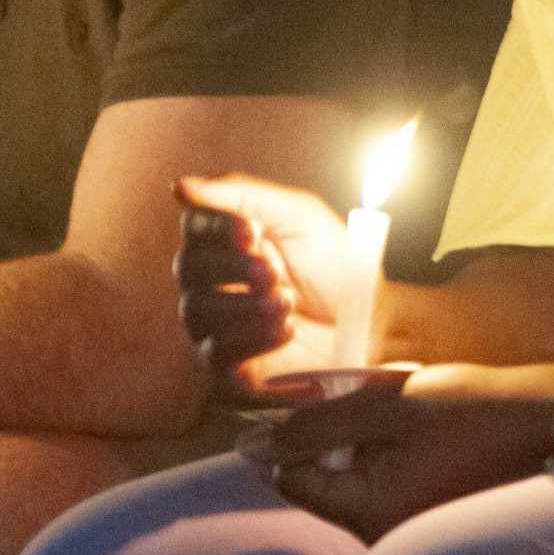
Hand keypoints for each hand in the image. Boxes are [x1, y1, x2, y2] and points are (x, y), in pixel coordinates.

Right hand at [174, 175, 355, 398]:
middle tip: (274, 272)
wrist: (372, 319)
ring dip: (245, 303)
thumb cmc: (337, 264)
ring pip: (197, 311)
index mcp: (230, 241)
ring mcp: (219, 326)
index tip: (253, 231)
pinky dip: (252, 337)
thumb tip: (181, 186)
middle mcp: (215, 282)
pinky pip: (216, 353)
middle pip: (188, 267)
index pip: (195, 226)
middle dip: (232, 267)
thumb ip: (243, 194)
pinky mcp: (231, 368)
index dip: (216, 227)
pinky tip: (287, 329)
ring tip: (287, 301)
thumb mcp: (299, 216)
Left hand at [266, 362, 553, 541]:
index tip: (330, 396)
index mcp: (369, 513)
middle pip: (327, 472)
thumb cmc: (474, 412)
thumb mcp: (389, 405)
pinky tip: (428, 421)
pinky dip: (396, 443)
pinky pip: (387, 472)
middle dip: (346, 428)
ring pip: (358, 467)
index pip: (294, 477)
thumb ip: (317, 422)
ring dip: (372, 431)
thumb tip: (251, 445)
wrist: (549, 422)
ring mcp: (403, 522)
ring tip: (414, 406)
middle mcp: (381, 530)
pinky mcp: (422, 507)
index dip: (301, 430)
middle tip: (388, 399)